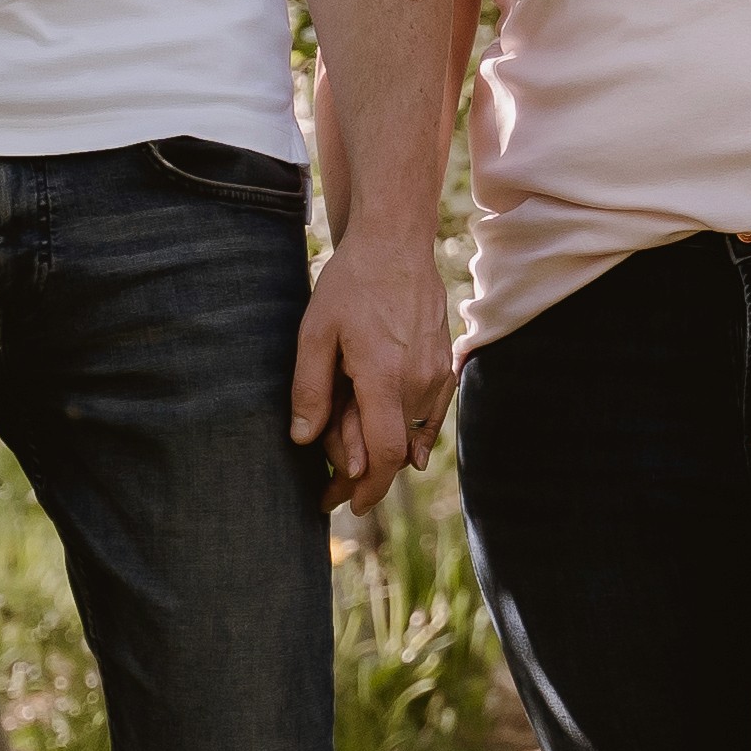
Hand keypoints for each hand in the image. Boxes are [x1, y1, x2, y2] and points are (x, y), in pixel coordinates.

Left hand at [295, 227, 451, 513]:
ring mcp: (438, 374)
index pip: (383, 455)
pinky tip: (407, 453)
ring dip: (383, 449)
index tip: (346, 506)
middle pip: (393, 449)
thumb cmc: (350, 285)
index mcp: (384, 376)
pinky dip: (414, 435)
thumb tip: (305, 439)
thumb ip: (310, 389)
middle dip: (361, 473)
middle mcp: (419, 381)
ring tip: (351, 453)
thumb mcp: (315, 334)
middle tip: (330, 487)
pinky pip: (432, 414)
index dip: (366, 488)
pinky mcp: (446, 364)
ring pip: (412, 432)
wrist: (396, 245)